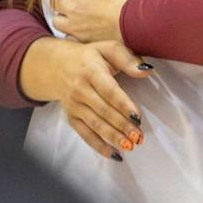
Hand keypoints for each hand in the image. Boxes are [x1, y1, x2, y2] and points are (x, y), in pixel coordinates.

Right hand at [19, 37, 151, 160]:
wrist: (56, 65)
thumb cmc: (90, 56)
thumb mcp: (108, 48)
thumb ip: (127, 59)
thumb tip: (146, 71)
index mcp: (90, 71)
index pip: (108, 90)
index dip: (123, 104)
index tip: (137, 117)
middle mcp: (79, 90)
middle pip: (103, 111)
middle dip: (122, 125)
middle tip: (139, 136)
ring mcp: (74, 106)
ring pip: (95, 125)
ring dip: (113, 138)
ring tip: (131, 146)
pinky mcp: (71, 117)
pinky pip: (84, 134)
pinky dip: (99, 146)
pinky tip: (115, 154)